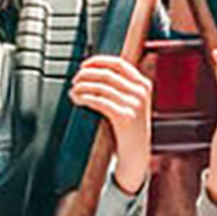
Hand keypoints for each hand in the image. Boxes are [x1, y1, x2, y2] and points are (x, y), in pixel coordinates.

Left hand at [70, 55, 153, 192]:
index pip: (118, 63)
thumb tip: (92, 71)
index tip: (83, 65)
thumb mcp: (131, 102)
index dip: (98, 61)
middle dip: (86, 75)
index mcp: (143, 84)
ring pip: (101, 87)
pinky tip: (78, 100)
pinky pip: (100, 102)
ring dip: (82, 87)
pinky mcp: (125, 118)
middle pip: (107, 74)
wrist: (137, 154)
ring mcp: (134, 105)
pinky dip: (85, 98)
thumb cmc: (129, 128)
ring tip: (73, 92)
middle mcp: (141, 92)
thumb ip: (120, 86)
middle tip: (74, 80)